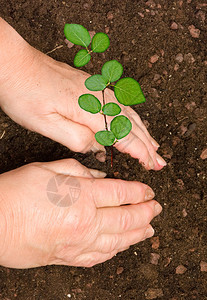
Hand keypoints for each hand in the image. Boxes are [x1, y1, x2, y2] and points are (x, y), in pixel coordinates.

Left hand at [0, 18, 165, 169]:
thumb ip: (76, 139)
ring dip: (144, 132)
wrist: (16, 65)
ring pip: (129, 113)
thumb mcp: (45, 124)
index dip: (139, 152)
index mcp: (88, 108)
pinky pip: (120, 105)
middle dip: (147, 145)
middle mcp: (98, 97)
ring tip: (154, 146)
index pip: (123, 134)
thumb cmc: (25, 93)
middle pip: (131, 124)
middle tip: (160, 161)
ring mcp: (97, 90)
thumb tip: (97, 146)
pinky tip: (136, 124)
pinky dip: (133, 118)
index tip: (150, 165)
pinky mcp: (92, 87)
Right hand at [0, 158, 161, 267]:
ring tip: (149, 229)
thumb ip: (79, 171)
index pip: (121, 193)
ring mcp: (79, 244)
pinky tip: (123, 246)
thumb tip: (100, 177)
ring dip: (138, 234)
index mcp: (81, 196)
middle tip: (156, 208)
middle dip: (146, 212)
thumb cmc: (16, 193)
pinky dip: (116, 250)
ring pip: (119, 241)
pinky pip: (100, 257)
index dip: (139, 191)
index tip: (148, 191)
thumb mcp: (48, 169)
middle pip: (127, 218)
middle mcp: (86, 222)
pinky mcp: (69, 258)